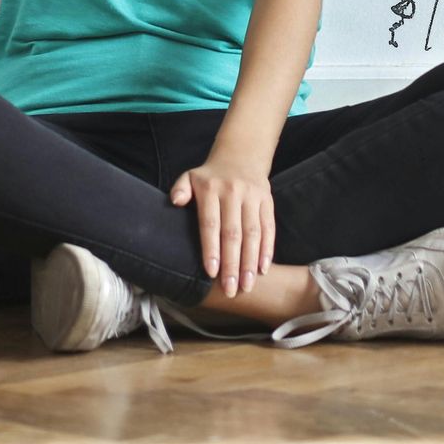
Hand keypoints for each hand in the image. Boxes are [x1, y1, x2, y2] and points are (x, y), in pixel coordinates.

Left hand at [169, 148, 273, 295]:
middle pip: (233, 233)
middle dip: (232, 264)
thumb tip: (175, 201)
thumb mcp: (191, 176)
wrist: (241, 154)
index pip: (210, 223)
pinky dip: (267, 249)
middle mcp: (233, 191)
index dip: (211, 248)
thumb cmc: (211, 176)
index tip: (212, 273)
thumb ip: (181, 189)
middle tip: (230, 290)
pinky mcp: (267, 200)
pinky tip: (263, 269)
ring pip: (252, 233)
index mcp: (211, 188)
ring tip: (247, 286)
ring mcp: (252, 196)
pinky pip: (269, 227)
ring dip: (250, 262)